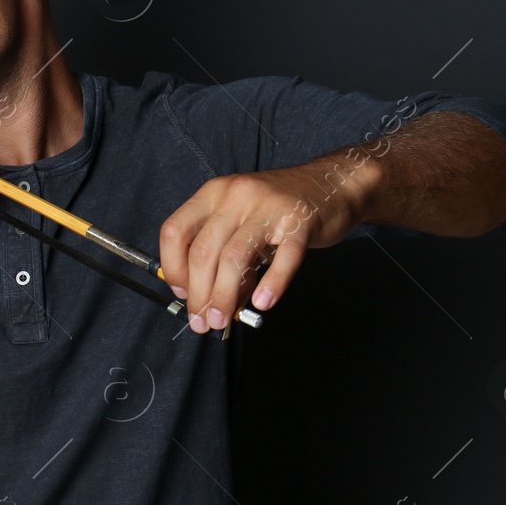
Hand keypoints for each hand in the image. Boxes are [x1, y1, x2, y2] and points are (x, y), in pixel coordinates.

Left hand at [157, 161, 373, 333]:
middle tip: (202, 321)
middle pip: (203, 250)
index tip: (181, 293)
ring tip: (223, 319)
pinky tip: (263, 303)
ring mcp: (268, 207)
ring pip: (234, 256)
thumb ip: (225, 257)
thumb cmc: (280, 207)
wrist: (333, 183)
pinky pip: (283, 258)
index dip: (173, 267)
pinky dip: (271, 284)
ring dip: (224, 295)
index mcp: (213, 194)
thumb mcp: (242, 222)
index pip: (175, 231)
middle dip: (198, 293)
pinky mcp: (300, 222)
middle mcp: (236, 196)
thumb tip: (211, 300)